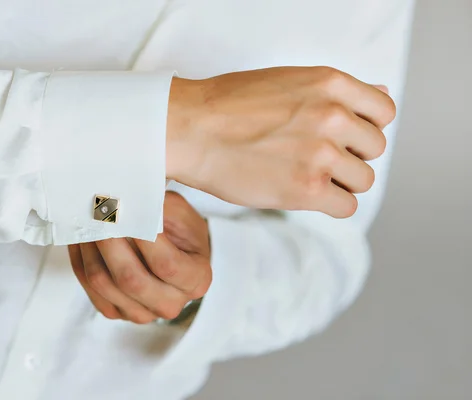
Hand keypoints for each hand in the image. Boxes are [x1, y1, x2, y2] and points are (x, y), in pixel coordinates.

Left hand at [68, 192, 210, 323]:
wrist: (173, 250)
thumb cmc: (179, 230)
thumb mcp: (180, 213)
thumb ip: (159, 208)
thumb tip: (128, 200)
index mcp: (196, 280)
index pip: (167, 264)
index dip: (144, 239)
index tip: (127, 212)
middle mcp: (171, 303)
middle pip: (131, 280)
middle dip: (109, 243)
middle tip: (97, 214)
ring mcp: (142, 313)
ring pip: (105, 284)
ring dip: (90, 250)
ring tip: (85, 221)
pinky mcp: (117, 312)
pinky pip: (90, 289)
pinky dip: (81, 261)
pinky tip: (81, 238)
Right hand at [166, 66, 395, 217]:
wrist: (190, 129)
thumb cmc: (227, 105)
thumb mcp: (288, 80)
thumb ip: (337, 92)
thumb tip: (381, 94)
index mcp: (331, 84)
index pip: (384, 111)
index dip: (364, 127)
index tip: (343, 136)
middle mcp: (333, 116)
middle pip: (374, 149)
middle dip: (350, 156)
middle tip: (314, 157)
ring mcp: (322, 154)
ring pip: (363, 180)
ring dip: (339, 182)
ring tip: (304, 175)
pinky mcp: (307, 189)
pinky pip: (346, 206)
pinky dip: (329, 204)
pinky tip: (302, 192)